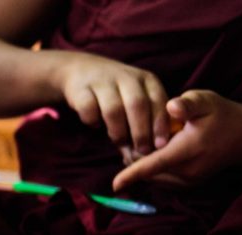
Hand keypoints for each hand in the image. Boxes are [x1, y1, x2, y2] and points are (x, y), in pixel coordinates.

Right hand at [54, 51, 171, 154]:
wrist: (80, 70)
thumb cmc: (116, 94)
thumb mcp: (135, 101)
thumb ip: (143, 124)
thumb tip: (145, 157)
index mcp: (146, 80)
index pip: (158, 101)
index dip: (160, 124)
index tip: (160, 145)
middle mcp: (127, 77)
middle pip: (138, 105)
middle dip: (141, 131)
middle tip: (141, 151)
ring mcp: (103, 81)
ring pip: (113, 109)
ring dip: (118, 131)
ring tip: (118, 142)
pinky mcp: (81, 89)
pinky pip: (89, 110)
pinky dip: (93, 121)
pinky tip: (95, 124)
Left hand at [113, 90, 241, 190]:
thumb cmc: (222, 114)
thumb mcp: (205, 101)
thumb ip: (187, 104)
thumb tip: (171, 106)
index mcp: (189, 151)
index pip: (155, 165)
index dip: (132, 174)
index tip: (115, 184)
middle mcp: (187, 171)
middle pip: (147, 170)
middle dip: (133, 157)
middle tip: (132, 136)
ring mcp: (188, 181)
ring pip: (152, 176)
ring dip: (142, 163)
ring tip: (146, 141)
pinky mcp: (188, 185)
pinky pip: (160, 179)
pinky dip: (151, 168)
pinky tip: (155, 151)